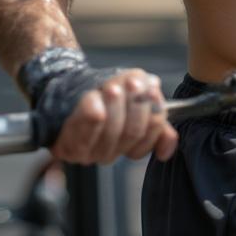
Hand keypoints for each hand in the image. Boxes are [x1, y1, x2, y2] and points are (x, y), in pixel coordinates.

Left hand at [19, 48, 178, 164]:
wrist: (68, 89)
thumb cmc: (105, 92)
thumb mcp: (138, 95)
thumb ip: (157, 116)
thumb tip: (168, 149)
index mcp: (129, 144)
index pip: (150, 134)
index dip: (152, 112)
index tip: (151, 90)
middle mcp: (110, 152)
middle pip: (133, 131)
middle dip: (135, 103)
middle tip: (132, 82)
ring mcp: (88, 153)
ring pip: (111, 129)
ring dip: (114, 102)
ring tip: (113, 86)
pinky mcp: (67, 146)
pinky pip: (85, 128)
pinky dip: (92, 108)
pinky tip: (94, 96)